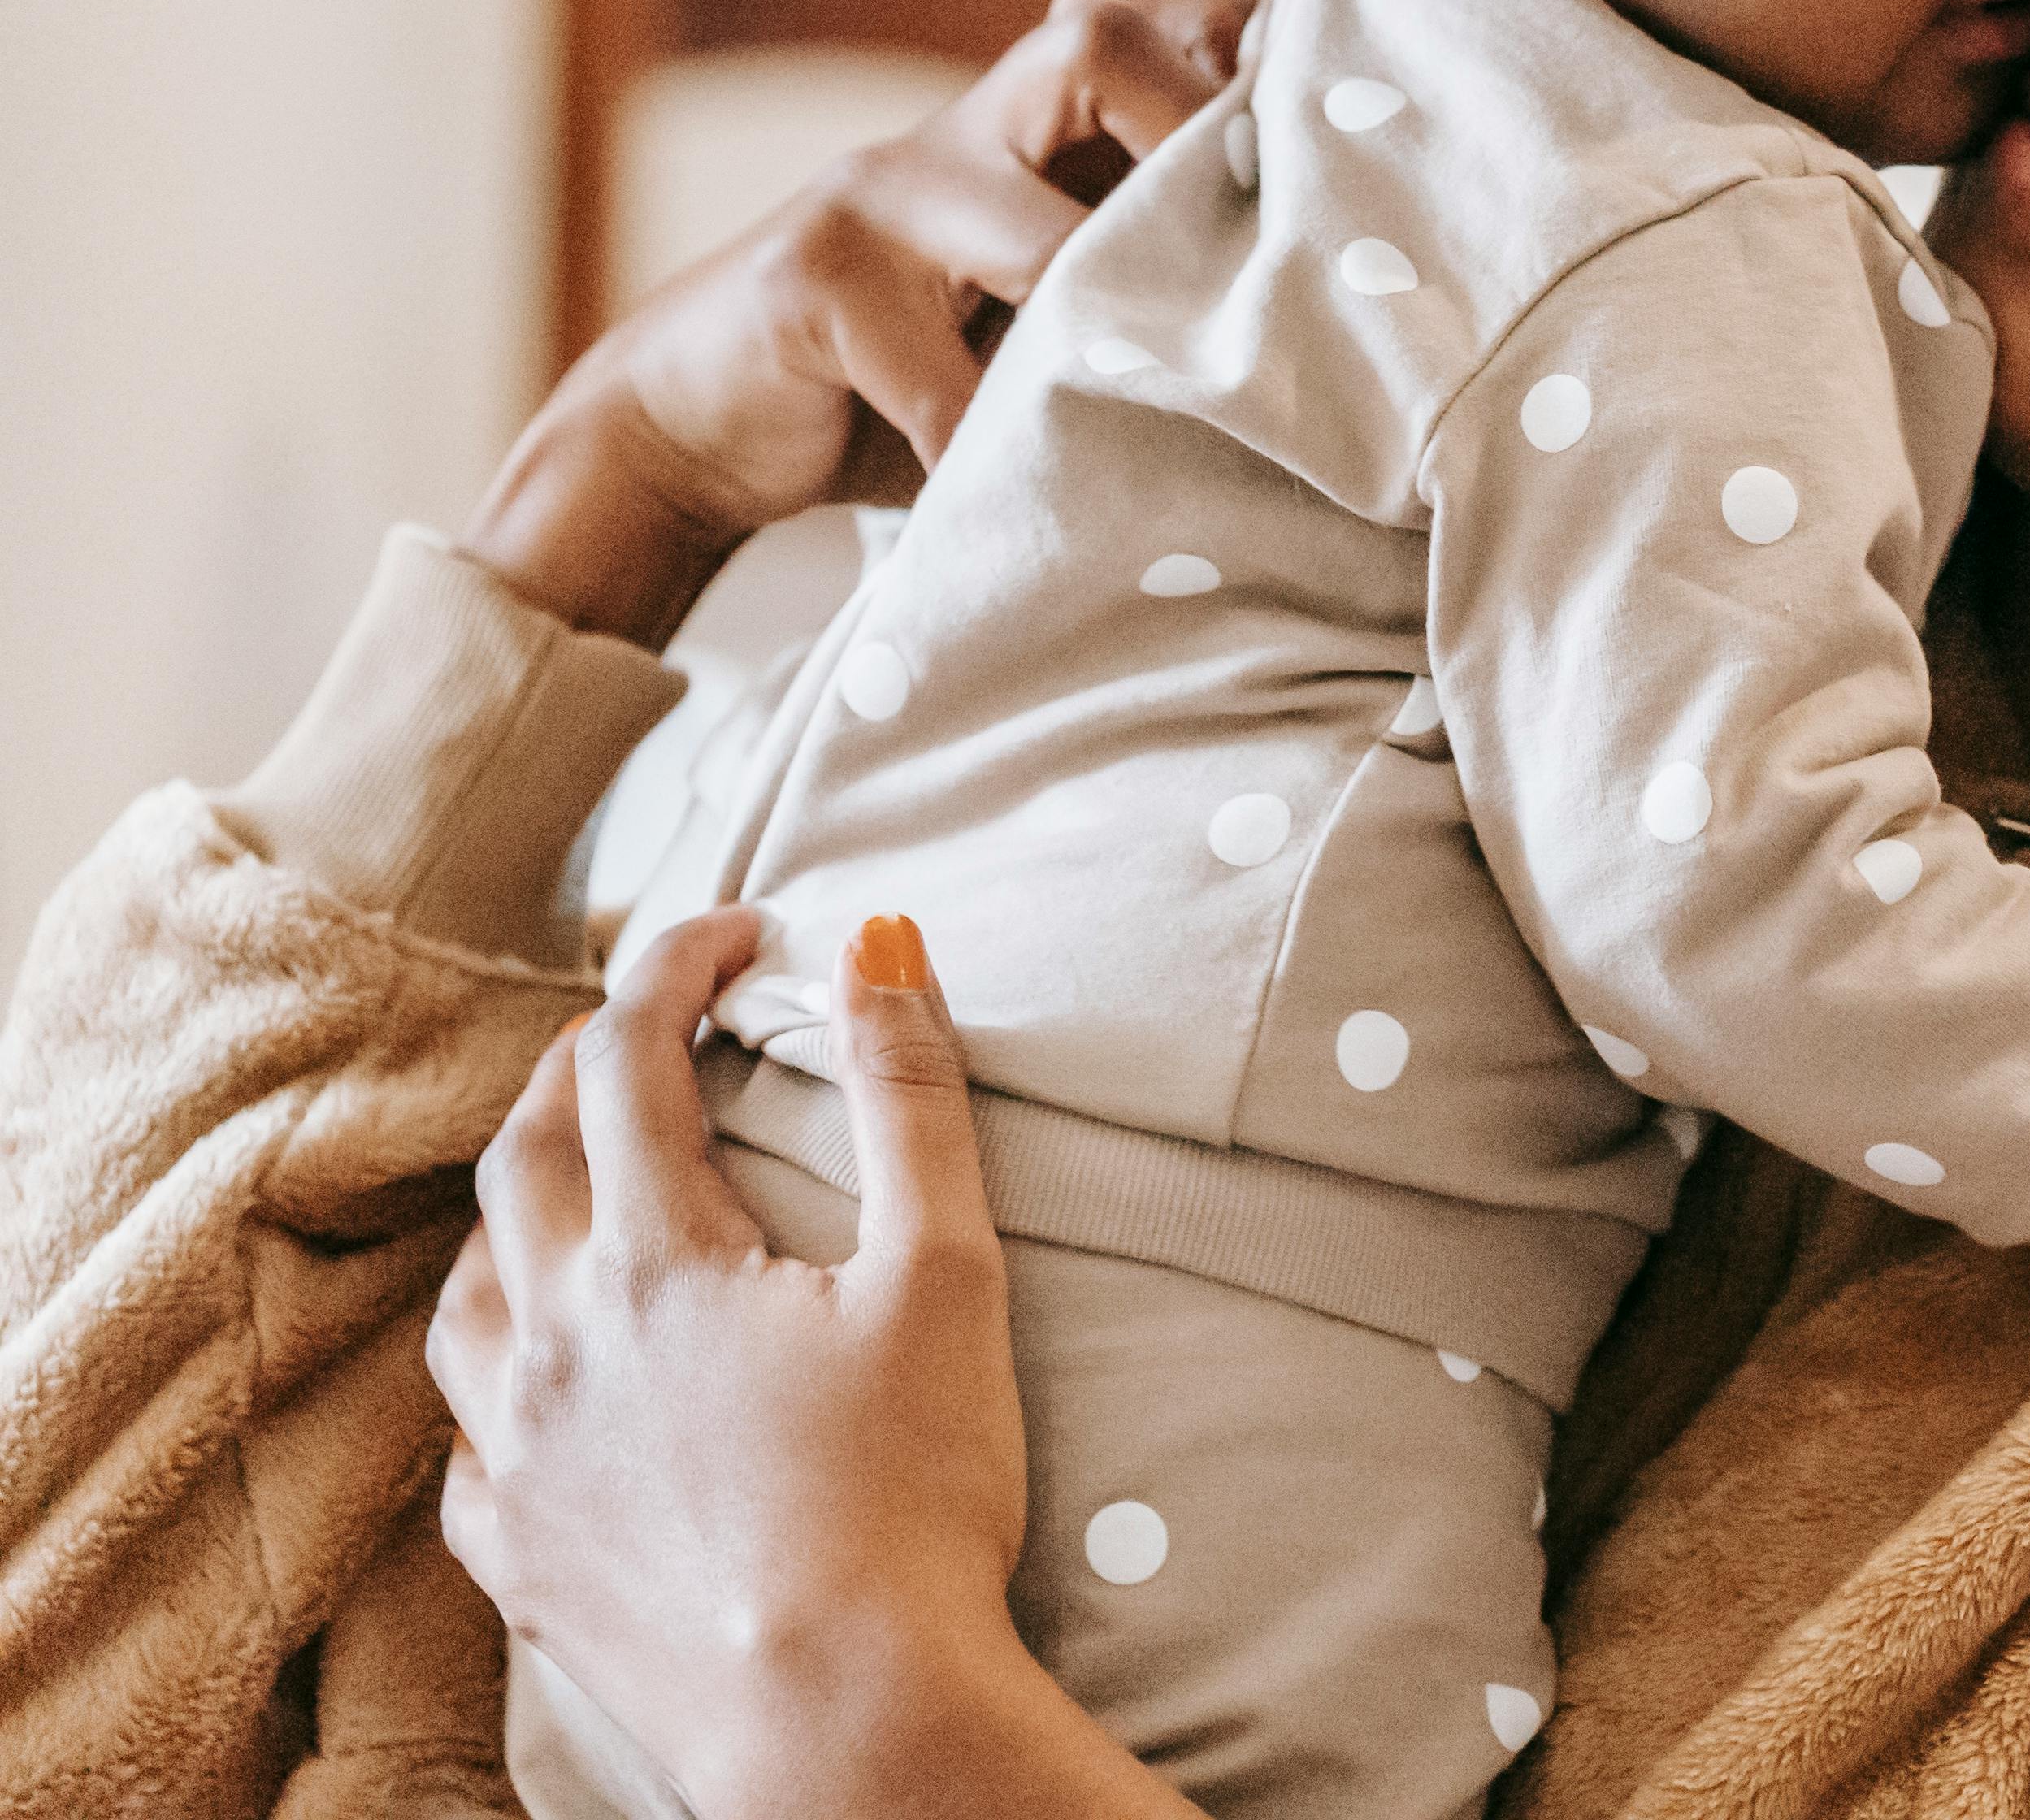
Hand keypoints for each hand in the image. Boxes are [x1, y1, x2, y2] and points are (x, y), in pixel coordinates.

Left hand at [433, 910, 1194, 1818]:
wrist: (843, 1713)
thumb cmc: (911, 1495)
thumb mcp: (948, 1271)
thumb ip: (912, 1096)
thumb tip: (879, 947)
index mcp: (656, 1259)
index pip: (631, 1057)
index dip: (679, 965)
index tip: (742, 931)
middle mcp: (557, 1343)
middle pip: (525, 1157)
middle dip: (585, 1068)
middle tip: (656, 1035)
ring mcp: (522, 1456)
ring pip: (468, 1293)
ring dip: (518, 1213)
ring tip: (582, 1193)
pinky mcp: (521, 1558)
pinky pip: (466, 1444)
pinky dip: (497, 1380)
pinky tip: (543, 1385)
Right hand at [466, 0, 1257, 647]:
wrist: (699, 421)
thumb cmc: (920, 369)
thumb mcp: (1040, 297)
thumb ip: (1138, 262)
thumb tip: (1335, 301)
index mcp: (1032, 119)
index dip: (1229, 25)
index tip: (1312, 126)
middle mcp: (965, 126)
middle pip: (1096, 38)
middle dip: (1191, 134)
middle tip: (1250, 259)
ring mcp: (880, 194)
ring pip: (1034, 222)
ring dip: (1105, 321)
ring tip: (1159, 402)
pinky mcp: (811, 282)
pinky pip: (939, 371)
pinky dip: (988, 442)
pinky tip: (1012, 486)